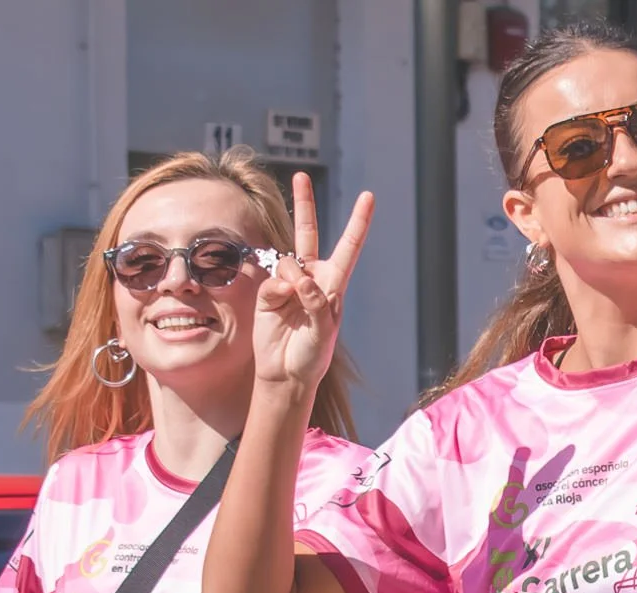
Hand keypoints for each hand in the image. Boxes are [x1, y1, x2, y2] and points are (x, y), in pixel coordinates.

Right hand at [252, 174, 373, 396]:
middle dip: (304, 204)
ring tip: (294, 305)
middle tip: (301, 176)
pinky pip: (274, 280)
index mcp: (333, 284)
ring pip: (289, 259)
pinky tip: (280, 306)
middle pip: (307, 233)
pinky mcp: (268, 291)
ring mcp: (287, 282)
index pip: (348, 248)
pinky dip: (279, 291)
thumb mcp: (322, 331)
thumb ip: (315, 303)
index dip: (357, 223)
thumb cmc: (311, 355)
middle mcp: (311, 277)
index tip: (368, 196)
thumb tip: (300, 278)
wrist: (286, 373)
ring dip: (292, 278)